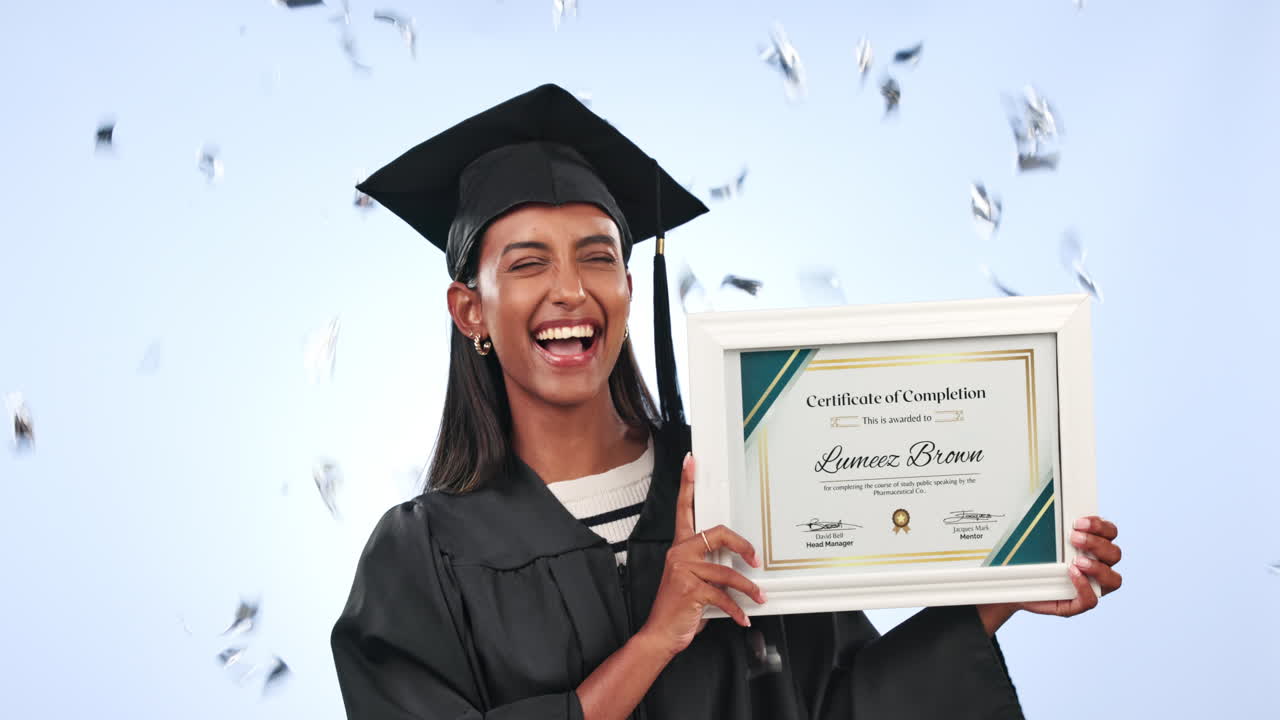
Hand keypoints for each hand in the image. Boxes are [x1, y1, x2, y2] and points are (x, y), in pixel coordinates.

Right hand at [637, 453, 766, 658]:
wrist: (660, 634)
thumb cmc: (678, 609)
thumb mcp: (693, 582)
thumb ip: (710, 568)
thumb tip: (738, 566)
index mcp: (680, 548)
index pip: (684, 509)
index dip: (687, 484)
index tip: (692, 463)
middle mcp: (679, 554)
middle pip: (716, 533)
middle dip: (742, 545)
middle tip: (755, 559)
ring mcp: (684, 571)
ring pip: (727, 571)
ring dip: (748, 588)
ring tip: (757, 597)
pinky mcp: (691, 589)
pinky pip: (724, 596)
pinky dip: (738, 610)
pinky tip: (742, 617)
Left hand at [976, 516, 1122, 631]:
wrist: (1013, 582)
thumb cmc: (1031, 558)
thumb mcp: (1040, 538)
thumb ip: (1053, 527)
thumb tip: (1050, 507)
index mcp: (1093, 547)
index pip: (1110, 533)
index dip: (1100, 526)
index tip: (1079, 521)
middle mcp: (1098, 567)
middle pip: (1115, 554)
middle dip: (1096, 543)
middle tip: (1074, 538)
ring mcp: (1090, 587)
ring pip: (1113, 579)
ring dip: (1097, 567)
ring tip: (1076, 560)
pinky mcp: (1076, 604)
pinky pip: (1091, 600)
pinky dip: (1083, 586)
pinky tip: (1071, 574)